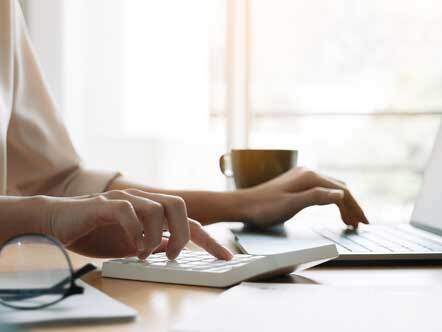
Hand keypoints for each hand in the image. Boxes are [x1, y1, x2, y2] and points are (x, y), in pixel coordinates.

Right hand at [43, 190, 232, 259]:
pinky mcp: (106, 203)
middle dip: (183, 234)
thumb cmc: (95, 232)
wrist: (57, 220)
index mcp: (151, 210)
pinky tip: (131, 246)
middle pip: (179, 206)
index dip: (209, 239)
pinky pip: (129, 212)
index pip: (188, 222)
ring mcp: (125, 199)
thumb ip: (152, 244)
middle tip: (173, 256)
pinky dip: (135, 232)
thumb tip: (172, 250)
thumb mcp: (130, 244)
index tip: (225, 256)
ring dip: (156, 236)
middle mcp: (142, 200)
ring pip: (158, 207)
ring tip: (144, 253)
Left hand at [239, 167, 368, 227]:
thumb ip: (316, 197)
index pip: (342, 192)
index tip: (364, 223)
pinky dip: (331, 201)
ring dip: (342, 205)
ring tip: (349, 222)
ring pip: (330, 189)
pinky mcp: (296, 183)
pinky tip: (333, 210)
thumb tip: (341, 194)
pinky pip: (321, 190)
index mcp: (310, 177)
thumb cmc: (265, 208)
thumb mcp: (292, 205)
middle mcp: (308, 173)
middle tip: (359, 225)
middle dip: (351, 207)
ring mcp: (302, 177)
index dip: (355, 207)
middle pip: (339, 189)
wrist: (243, 205)